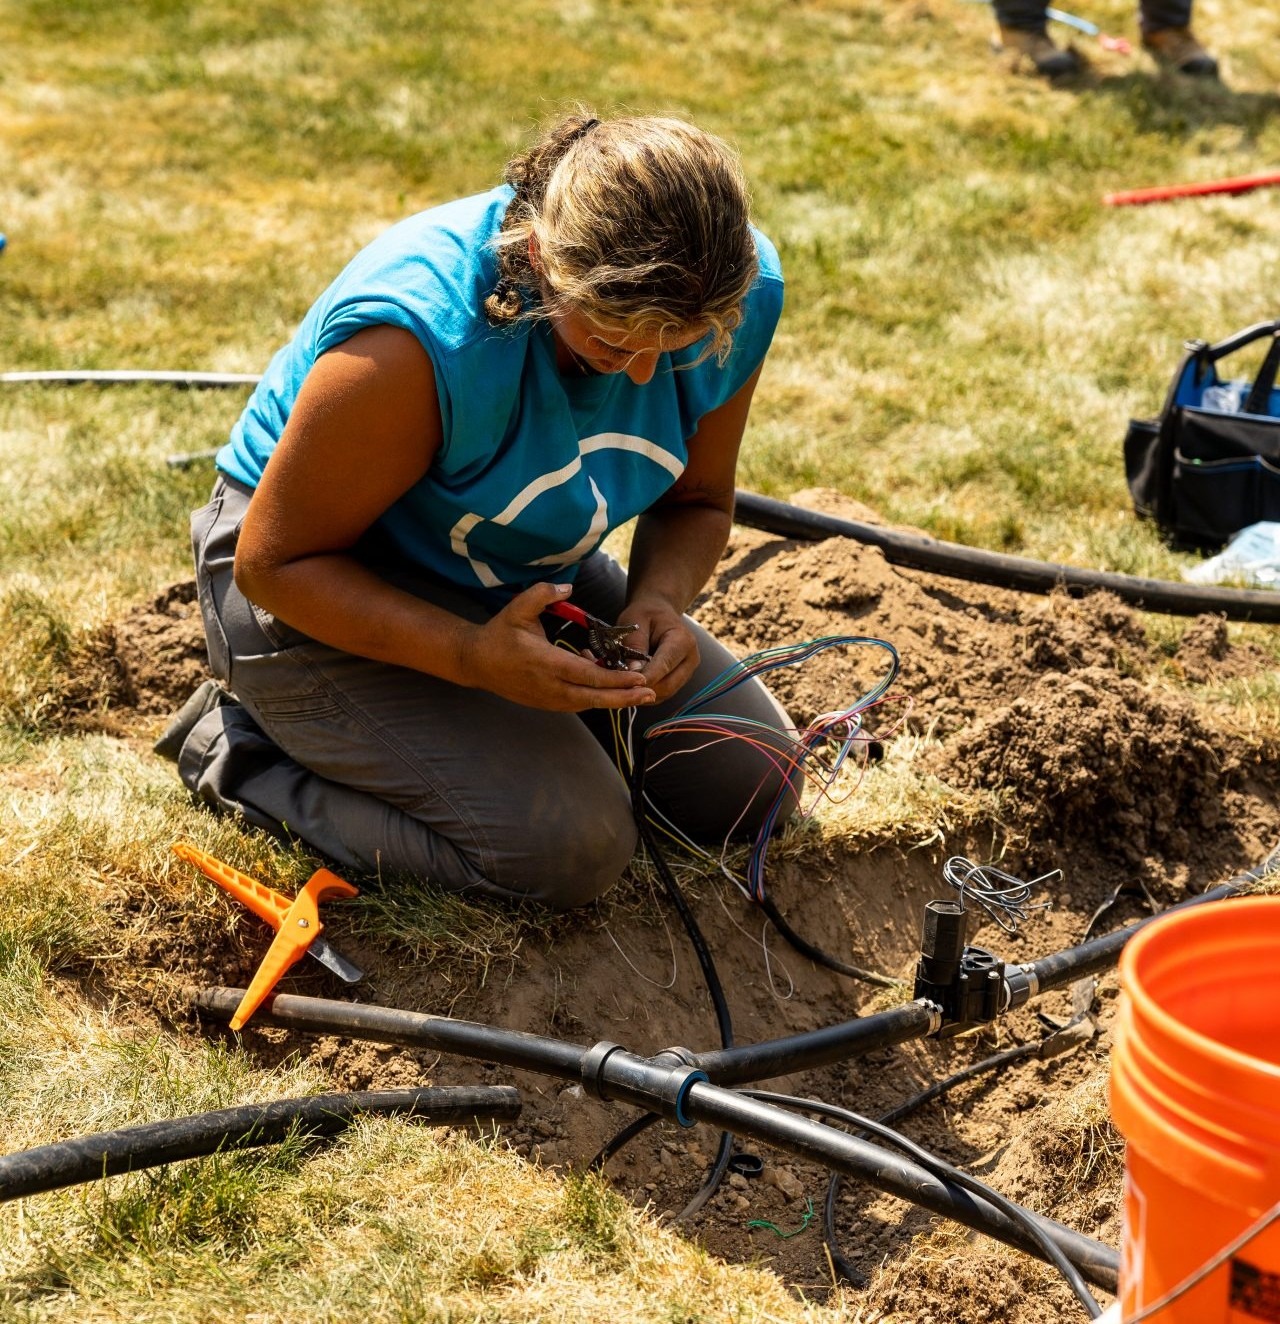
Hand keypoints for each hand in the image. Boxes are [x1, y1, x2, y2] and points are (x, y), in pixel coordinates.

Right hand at [461, 583, 656, 712]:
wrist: (476, 662)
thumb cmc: (499, 634)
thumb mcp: (517, 608)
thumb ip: (542, 594)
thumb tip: (568, 587)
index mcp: (545, 663)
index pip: (587, 676)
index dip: (615, 679)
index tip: (638, 677)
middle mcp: (549, 686)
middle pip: (593, 697)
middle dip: (623, 697)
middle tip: (650, 694)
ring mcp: (548, 698)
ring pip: (587, 704)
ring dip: (614, 701)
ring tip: (639, 696)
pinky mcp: (547, 704)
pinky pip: (578, 703)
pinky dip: (596, 698)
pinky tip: (613, 690)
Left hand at [621, 595, 699, 703]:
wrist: (658, 612)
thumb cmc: (645, 614)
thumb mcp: (635, 621)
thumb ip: (635, 645)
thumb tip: (634, 672)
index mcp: (683, 640)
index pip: (664, 665)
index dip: (645, 678)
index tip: (625, 684)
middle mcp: (690, 658)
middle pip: (668, 685)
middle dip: (643, 689)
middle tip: (619, 688)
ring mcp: (687, 671)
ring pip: (666, 693)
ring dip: (644, 693)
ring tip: (624, 686)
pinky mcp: (680, 679)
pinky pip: (664, 693)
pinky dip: (647, 692)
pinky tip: (632, 685)